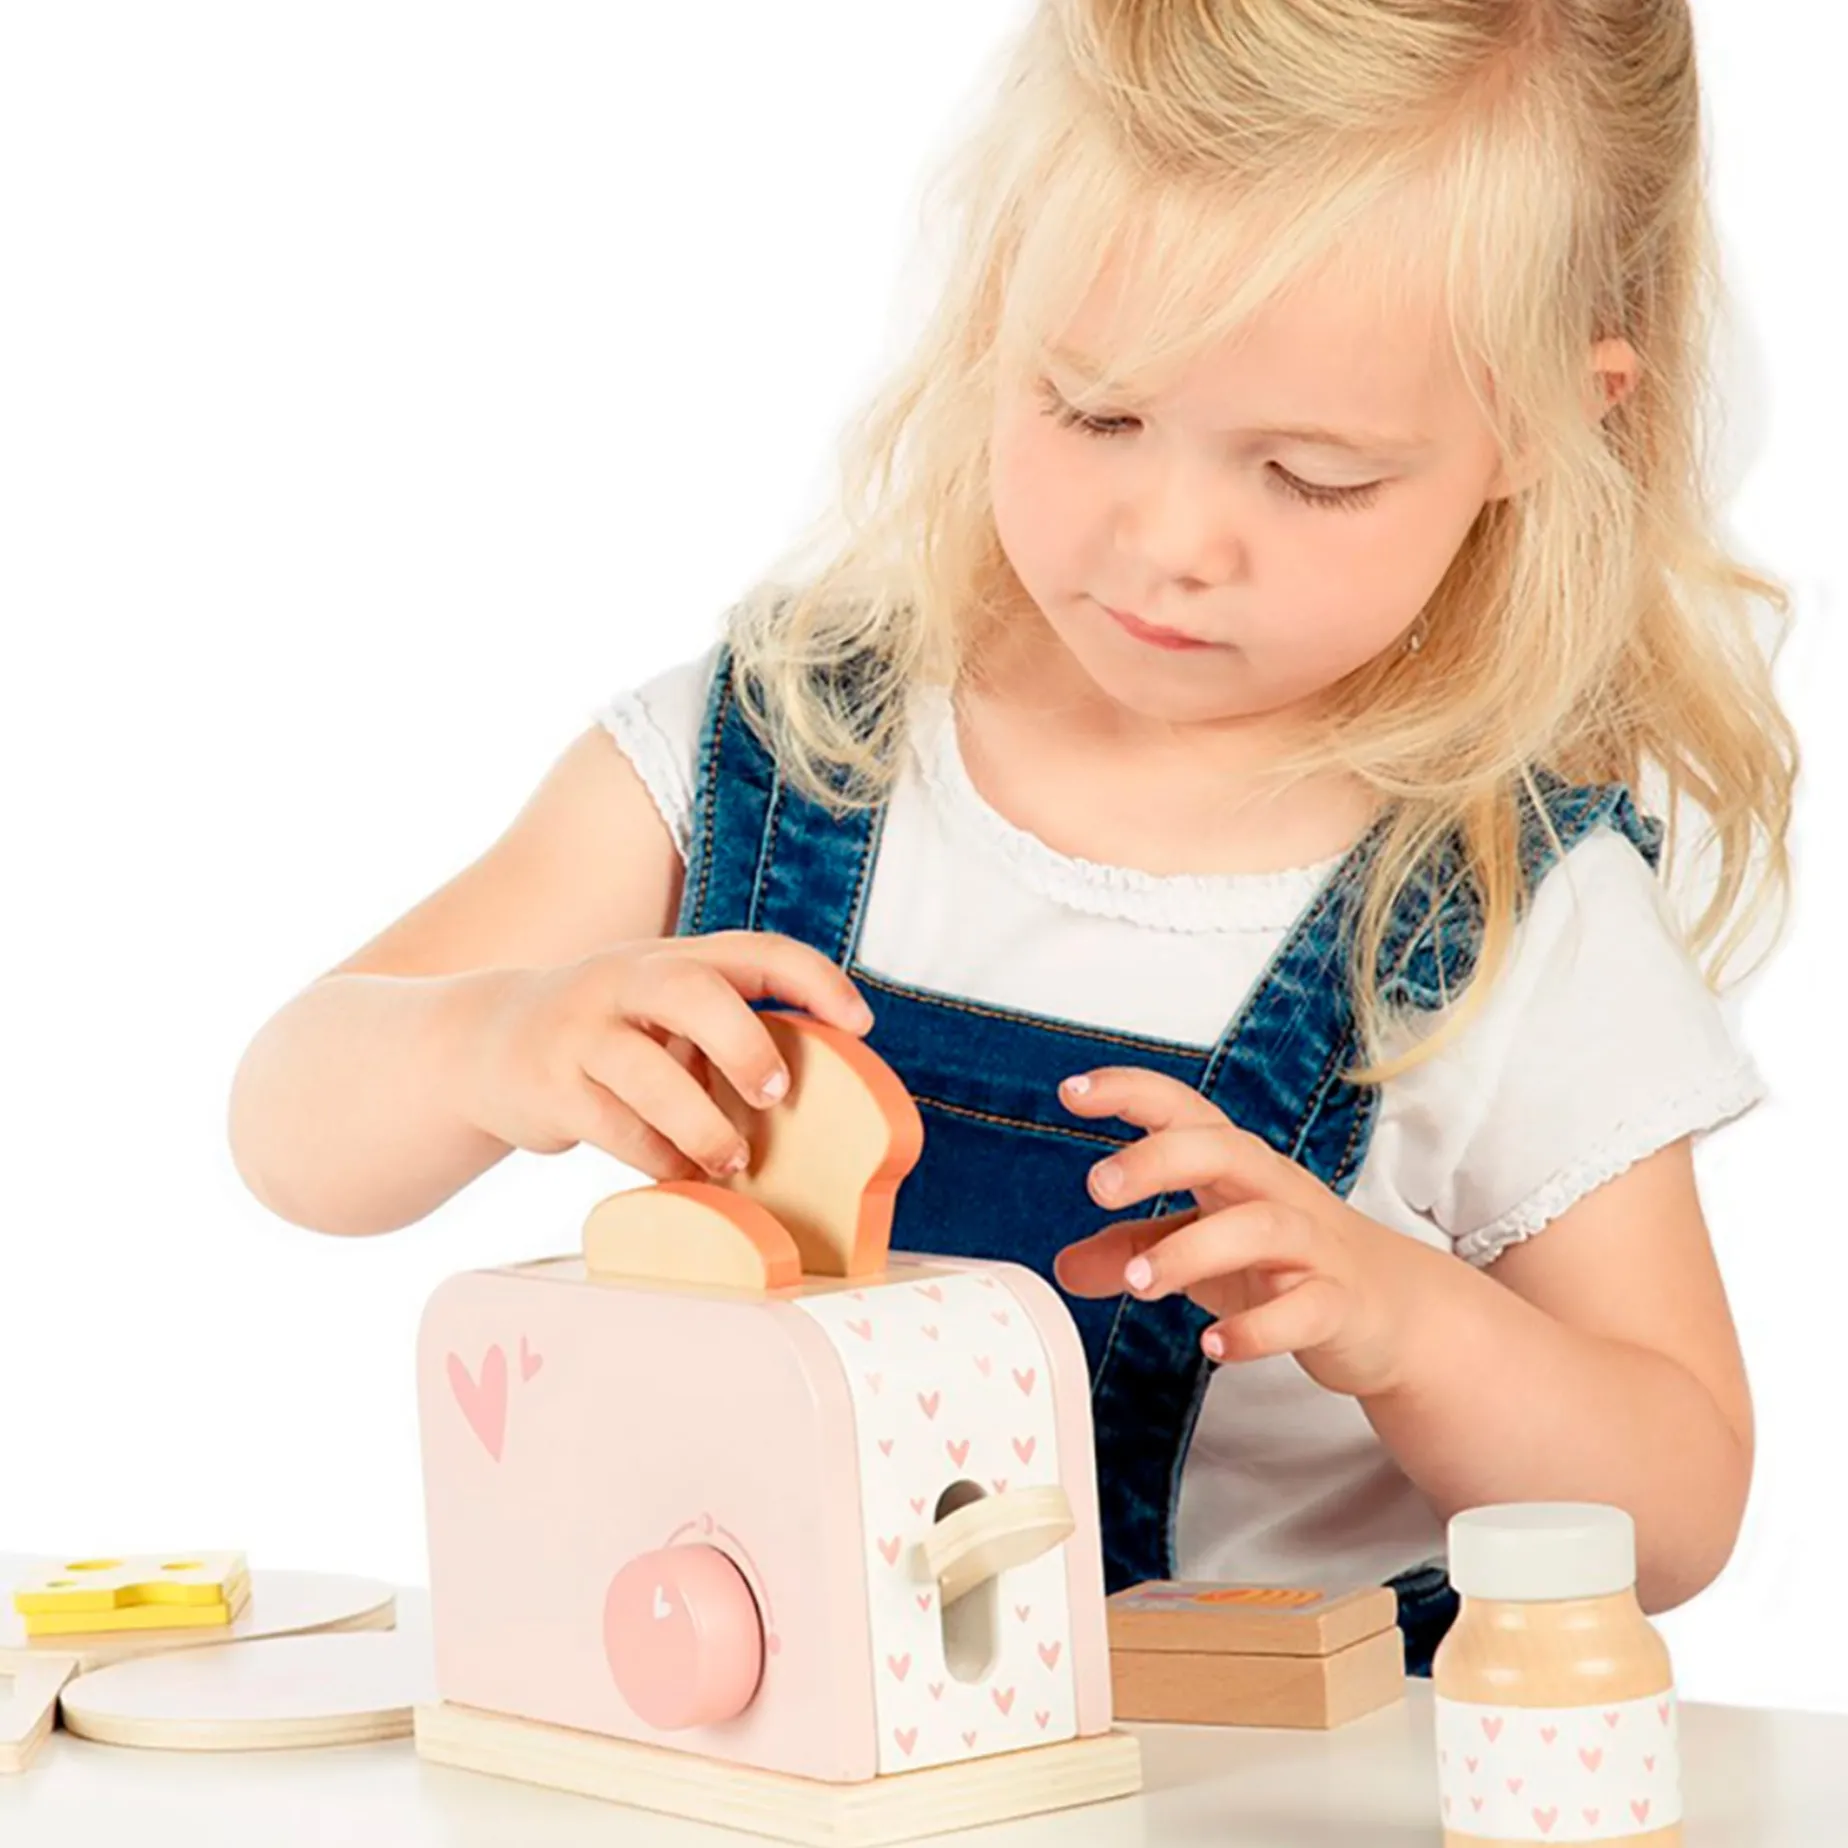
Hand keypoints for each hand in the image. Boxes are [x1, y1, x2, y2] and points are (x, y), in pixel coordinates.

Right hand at [451, 931, 874, 1181]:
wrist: (485, 1043)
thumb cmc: (607, 1031)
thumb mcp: (660, 1005)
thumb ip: (723, 1022)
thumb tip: (821, 1084)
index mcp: (670, 957)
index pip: (753, 950)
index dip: (813, 980)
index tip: (860, 1024)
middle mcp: (624, 981)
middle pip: (688, 990)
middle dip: (742, 1042)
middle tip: (775, 1093)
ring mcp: (581, 1031)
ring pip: (645, 1072)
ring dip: (700, 1124)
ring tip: (732, 1160)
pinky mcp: (550, 1087)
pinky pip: (612, 1128)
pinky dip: (655, 1157)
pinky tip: (679, 1175)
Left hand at [1050, 1066, 1432, 1398]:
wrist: (1394, 1312)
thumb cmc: (1289, 1264)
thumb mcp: (1204, 1248)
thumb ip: (1136, 1249)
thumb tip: (1063, 1267)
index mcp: (1237, 1169)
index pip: (1183, 1111)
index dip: (1130, 1093)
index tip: (1072, 1092)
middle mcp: (1275, 1193)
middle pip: (1224, 1150)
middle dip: (1158, 1159)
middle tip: (1096, 1186)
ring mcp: (1312, 1248)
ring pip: (1259, 1228)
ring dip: (1192, 1251)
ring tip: (1139, 1283)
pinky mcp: (1339, 1304)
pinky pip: (1303, 1309)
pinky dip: (1257, 1329)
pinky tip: (1214, 1345)